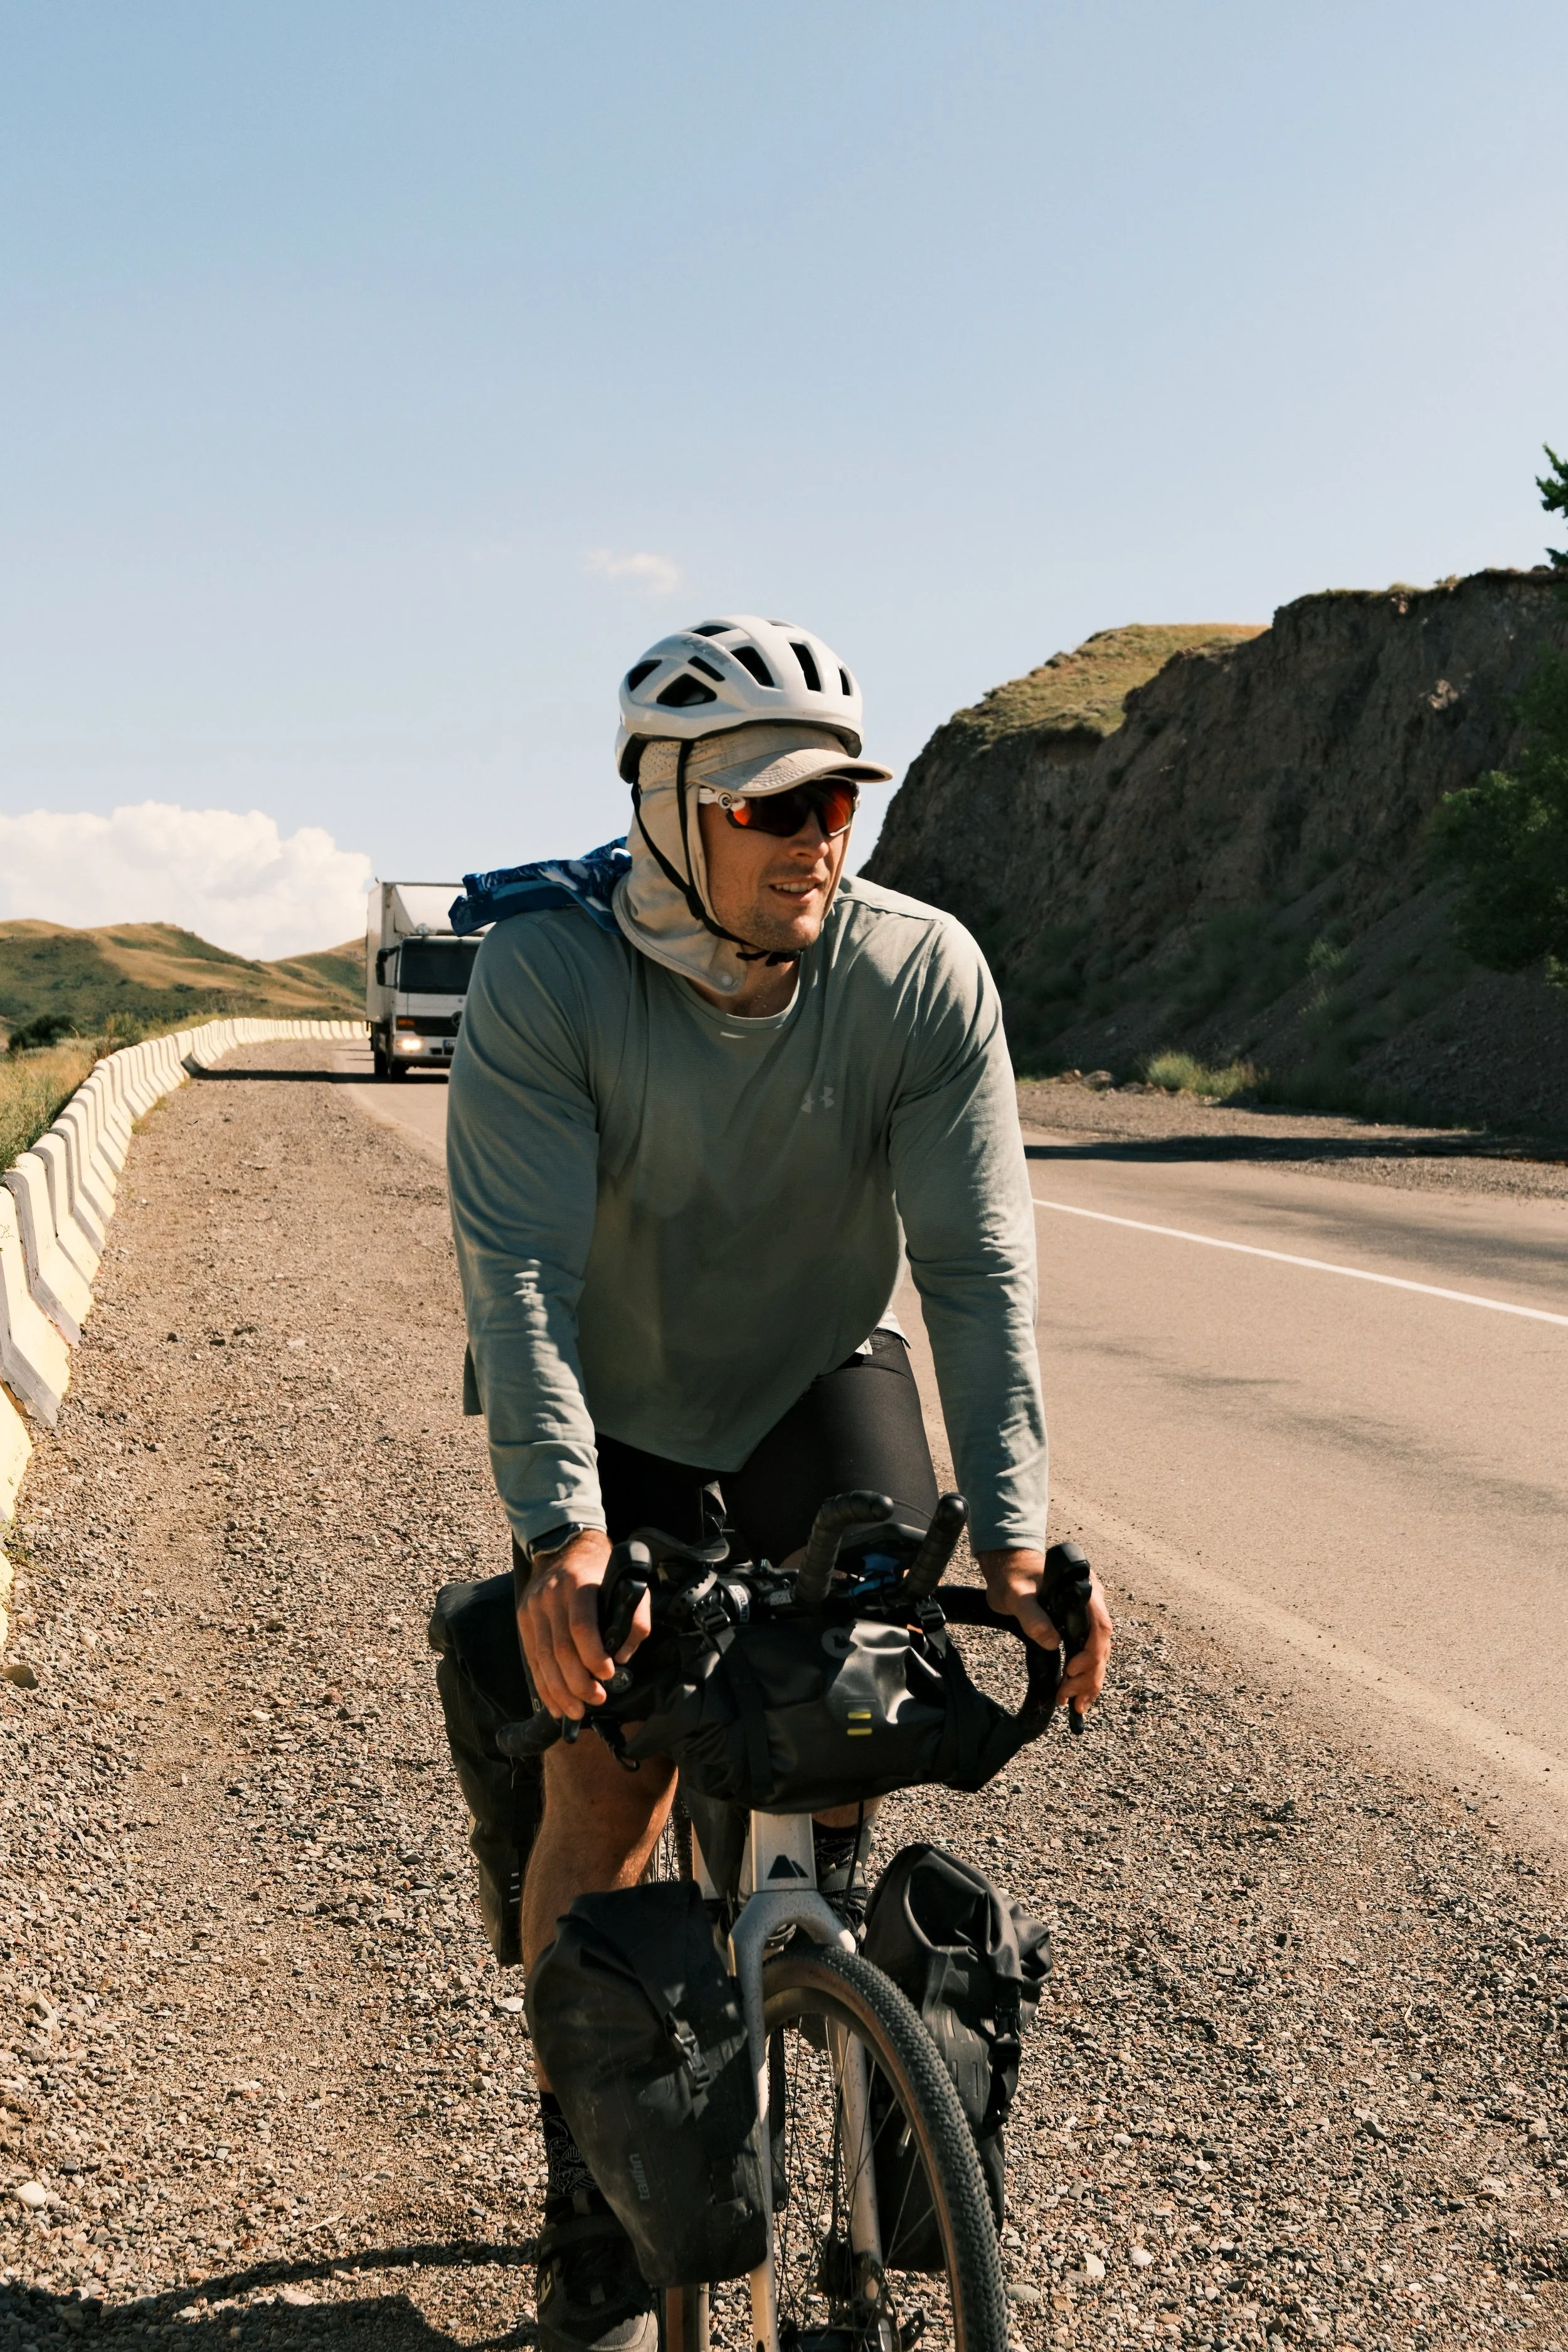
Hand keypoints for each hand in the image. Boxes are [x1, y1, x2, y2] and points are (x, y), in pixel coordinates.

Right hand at [516, 1530, 652, 1720]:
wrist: (564, 1547)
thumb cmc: (600, 1571)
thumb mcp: (625, 1585)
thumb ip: (634, 1619)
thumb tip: (623, 1657)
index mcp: (578, 1585)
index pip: (581, 1626)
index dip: (594, 1655)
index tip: (608, 1675)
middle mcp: (551, 1597)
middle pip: (560, 1649)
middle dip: (578, 1682)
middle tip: (596, 1700)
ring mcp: (533, 1609)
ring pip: (542, 1659)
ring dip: (559, 1691)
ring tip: (576, 1712)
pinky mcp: (523, 1620)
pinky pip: (532, 1659)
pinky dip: (543, 1686)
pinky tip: (555, 1704)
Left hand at [975, 1546, 1113, 1718]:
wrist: (1011, 1569)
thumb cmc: (1013, 1577)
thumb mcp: (1016, 1594)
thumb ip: (1032, 1615)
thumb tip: (1053, 1643)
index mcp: (1084, 1591)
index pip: (1099, 1626)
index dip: (1090, 1652)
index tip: (1071, 1670)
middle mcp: (1092, 1605)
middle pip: (1102, 1645)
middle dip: (1089, 1676)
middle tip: (1069, 1698)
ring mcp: (1088, 1617)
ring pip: (1099, 1655)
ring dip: (1089, 1682)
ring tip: (1075, 1704)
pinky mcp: (1079, 1628)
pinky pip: (1089, 1655)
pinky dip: (1086, 1677)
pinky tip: (1079, 1697)